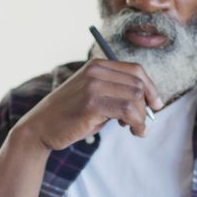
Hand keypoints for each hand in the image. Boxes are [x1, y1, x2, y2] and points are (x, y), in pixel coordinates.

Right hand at [11, 59, 163, 150]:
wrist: (40, 128)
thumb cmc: (70, 116)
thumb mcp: (94, 97)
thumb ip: (117, 94)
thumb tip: (150, 102)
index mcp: (97, 65)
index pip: (136, 70)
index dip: (151, 88)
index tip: (156, 105)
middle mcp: (95, 71)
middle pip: (138, 84)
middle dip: (147, 105)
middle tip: (143, 123)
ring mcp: (93, 86)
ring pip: (135, 97)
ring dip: (141, 117)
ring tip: (136, 130)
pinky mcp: (91, 104)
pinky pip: (127, 111)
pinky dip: (136, 123)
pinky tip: (133, 131)